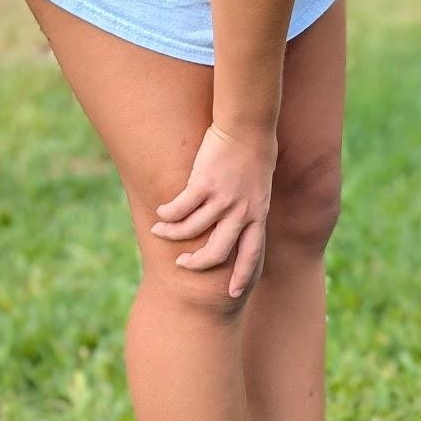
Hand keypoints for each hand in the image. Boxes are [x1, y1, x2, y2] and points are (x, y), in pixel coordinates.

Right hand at [150, 123, 277, 296]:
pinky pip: (180, 208)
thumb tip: (240, 218)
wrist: (249, 127)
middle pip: (218, 252)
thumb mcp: (260, 186)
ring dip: (172, 235)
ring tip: (159, 232)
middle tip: (182, 265)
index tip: (234, 294)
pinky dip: (167, 213)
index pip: (252, 253)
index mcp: (257, 214)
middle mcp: (241, 211)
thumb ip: (250, 205)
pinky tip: (160, 211)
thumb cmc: (256, 152)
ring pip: (191, 230)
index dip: (241, 275)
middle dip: (197, 264)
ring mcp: (223, 199)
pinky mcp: (204, 184)